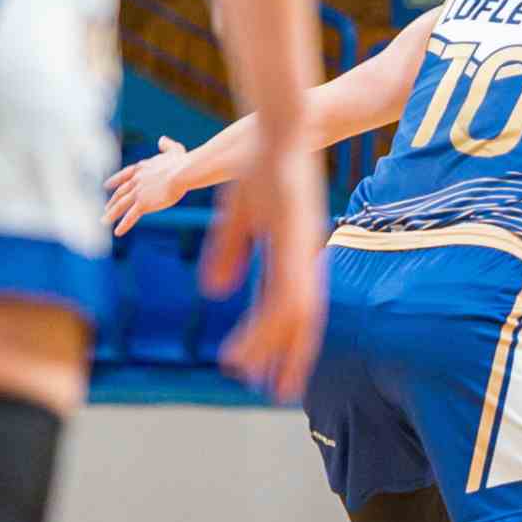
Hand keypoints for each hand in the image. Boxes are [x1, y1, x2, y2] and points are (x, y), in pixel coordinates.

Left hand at [103, 136, 192, 235]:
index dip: (114, 181)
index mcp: (142, 168)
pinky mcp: (143, 204)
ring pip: (120, 205)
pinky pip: (130, 217)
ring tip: (103, 221)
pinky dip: (123, 225)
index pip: (124, 175)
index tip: (106, 186)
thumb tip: (162, 140)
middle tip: (105, 208)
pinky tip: (117, 233)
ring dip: (111, 214)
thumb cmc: (182, 162)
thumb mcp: (174, 150)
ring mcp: (138, 193)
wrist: (182, 173)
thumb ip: (166, 145)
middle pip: (120, 192)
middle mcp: (136, 180)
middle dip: (112, 201)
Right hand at [200, 138, 327, 402]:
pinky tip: (260, 345)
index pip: (294, 305)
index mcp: (295, 251)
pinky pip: (287, 293)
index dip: (287, 338)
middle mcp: (304, 256)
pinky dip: (272, 324)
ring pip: (295, 314)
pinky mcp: (297, 241)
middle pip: (303, 319)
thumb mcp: (238, 216)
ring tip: (266, 384)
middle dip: (293, 357)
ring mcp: (303, 250)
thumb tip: (217, 292)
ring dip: (279, 351)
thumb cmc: (259, 163)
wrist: (278, 128)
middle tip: (281, 393)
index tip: (276, 365)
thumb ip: (228, 253)